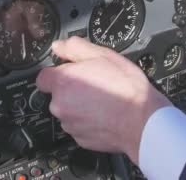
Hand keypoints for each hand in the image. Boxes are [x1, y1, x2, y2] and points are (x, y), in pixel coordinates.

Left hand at [36, 37, 170, 164]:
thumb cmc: (126, 89)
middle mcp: (61, 105)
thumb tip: (59, 46)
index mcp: (63, 82)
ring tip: (103, 99)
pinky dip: (89, 120)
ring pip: (69, 111)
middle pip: (57, 94)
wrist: (142, 121)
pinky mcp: (80, 139)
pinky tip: (105, 114)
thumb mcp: (103, 55)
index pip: (43, 76)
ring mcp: (70, 124)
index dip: (57, 72)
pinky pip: (79, 126)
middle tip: (95, 83)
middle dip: (72, 89)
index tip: (70, 71)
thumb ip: (76, 47)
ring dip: (80, 105)